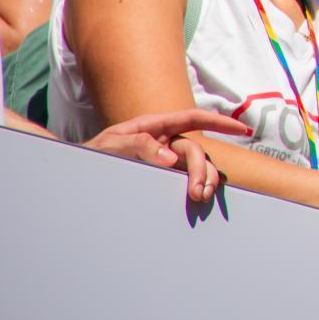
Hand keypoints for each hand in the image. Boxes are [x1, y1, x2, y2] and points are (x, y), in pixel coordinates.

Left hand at [84, 108, 252, 201]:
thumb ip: (138, 146)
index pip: (193, 119)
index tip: (242, 128)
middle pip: (196, 151)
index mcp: (155, 127)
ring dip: (204, 180)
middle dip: (202, 170)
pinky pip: (186, 181)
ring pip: (197, 167)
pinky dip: (197, 189)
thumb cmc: (91, 155)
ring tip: (199, 198)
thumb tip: (170, 159)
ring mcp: (166, 161)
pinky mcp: (162, 179)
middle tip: (199, 192)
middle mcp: (165, 142)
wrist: (76, 178)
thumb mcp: (108, 145)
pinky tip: (197, 200)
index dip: (219, 121)